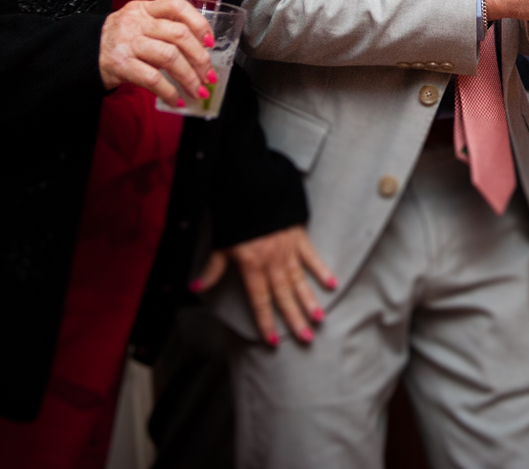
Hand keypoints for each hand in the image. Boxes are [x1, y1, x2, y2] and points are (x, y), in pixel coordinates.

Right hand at [98, 0, 214, 108]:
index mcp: (144, 9)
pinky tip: (176, 100)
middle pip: (179, 35)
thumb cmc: (119, 41)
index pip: (177, 6)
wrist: (83, 54)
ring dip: (189, 77)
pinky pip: (153, 79)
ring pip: (169, 57)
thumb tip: (201, 51)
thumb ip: (164, 28)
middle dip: (200, 58)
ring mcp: (128, 43)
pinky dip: (169, 92)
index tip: (210, 42)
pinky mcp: (120, 65)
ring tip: (198, 90)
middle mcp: (137, 22)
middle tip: (208, 75)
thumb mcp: (138, 24)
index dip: (199, 23)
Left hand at [191, 226, 334, 346]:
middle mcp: (272, 262)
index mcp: (252, 265)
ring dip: (309, 300)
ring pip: (299, 280)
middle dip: (294, 318)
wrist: (252, 189)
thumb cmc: (236, 218)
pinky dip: (322, 270)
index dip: (265, 320)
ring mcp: (287, 250)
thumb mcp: (222, 245)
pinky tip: (332, 284)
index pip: (259, 299)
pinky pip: (311, 257)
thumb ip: (212, 269)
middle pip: (284, 295)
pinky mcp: (298, 238)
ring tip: (319, 318)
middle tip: (305, 339)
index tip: (272, 340)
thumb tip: (196, 288)